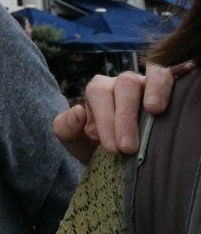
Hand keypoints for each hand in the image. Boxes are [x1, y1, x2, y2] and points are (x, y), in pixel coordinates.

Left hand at [53, 62, 181, 162]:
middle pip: (125, 84)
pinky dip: (168, 86)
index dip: (105, 119)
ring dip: (153, 91)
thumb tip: (78, 111)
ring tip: (154, 111)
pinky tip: (167, 105)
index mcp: (98, 89)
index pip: (99, 94)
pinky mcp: (165, 92)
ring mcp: (146, 85)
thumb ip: (66, 127)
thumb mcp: (74, 140)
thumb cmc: (94, 146)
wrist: (116, 159)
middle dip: (125, 116)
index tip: (113, 149)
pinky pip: (168, 79)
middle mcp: (121, 83)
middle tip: (128, 148)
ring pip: (151, 75)